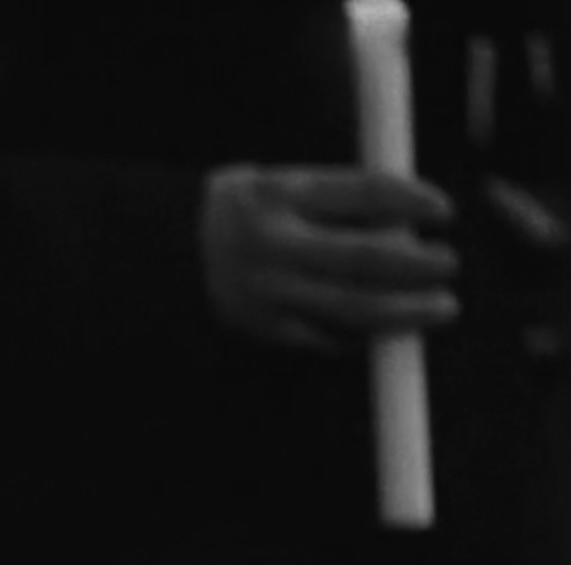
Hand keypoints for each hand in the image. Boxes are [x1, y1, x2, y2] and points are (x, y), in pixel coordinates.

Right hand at [201, 164, 458, 349]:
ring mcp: (266, 290)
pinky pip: (323, 337)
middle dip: (418, 264)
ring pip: (352, 305)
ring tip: (438, 309)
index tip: (443, 211)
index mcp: (278, 192)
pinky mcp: (260, 326)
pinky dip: (360, 335)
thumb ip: (332, 198)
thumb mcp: (273, 183)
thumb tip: (404, 224)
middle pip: (365, 256)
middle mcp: (273, 243)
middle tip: (448, 265)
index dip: (412, 199)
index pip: (364, 192)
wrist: (161, 258)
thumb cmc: (232, 214)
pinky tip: (385, 332)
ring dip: (405, 311)